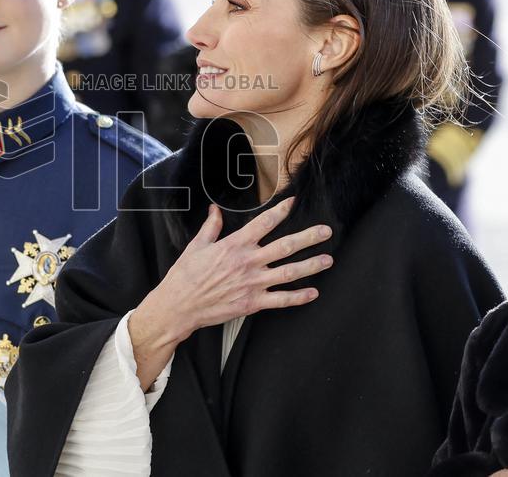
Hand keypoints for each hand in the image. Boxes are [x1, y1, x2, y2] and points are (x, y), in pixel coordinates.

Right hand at [157, 197, 332, 337]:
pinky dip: (298, 297)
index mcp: (234, 245)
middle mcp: (248, 262)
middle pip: (285, 246)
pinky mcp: (252, 303)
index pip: (263, 223)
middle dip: (308, 237)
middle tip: (326, 231)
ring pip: (289, 272)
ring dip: (311, 265)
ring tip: (327, 259)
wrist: (179, 305)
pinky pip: (281, 299)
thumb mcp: (197, 245)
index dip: (280, 211)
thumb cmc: (186, 275)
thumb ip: (211, 226)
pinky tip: (312, 292)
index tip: (293, 203)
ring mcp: (252, 283)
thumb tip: (214, 209)